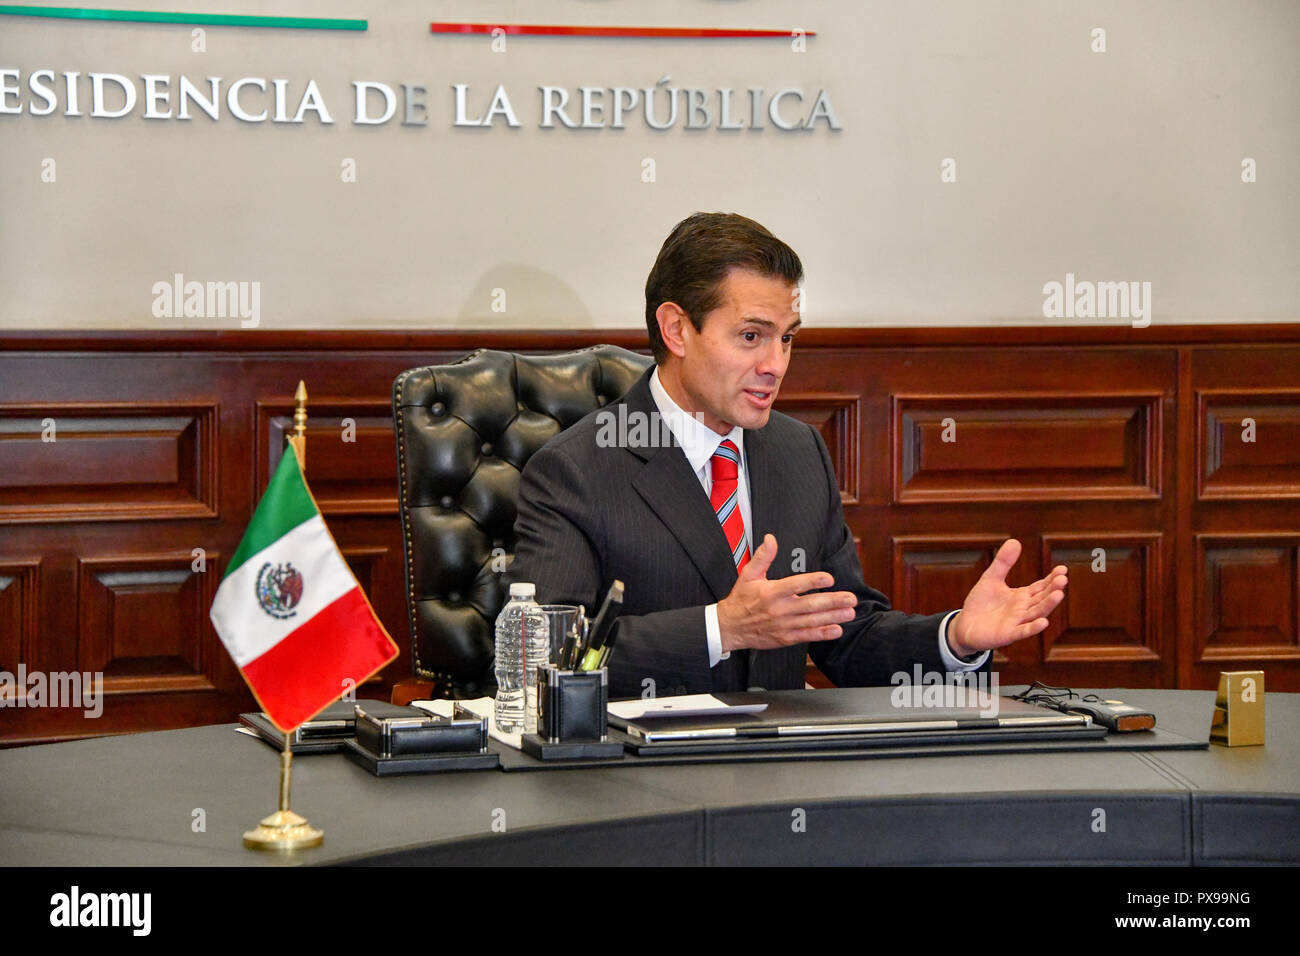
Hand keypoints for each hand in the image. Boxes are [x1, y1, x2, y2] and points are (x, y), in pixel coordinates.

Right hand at [716, 534, 857, 652]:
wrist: (729, 627)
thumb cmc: (740, 599)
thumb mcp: (748, 574)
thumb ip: (763, 556)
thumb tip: (771, 538)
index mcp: (771, 592)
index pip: (795, 585)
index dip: (813, 581)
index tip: (829, 579)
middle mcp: (779, 609)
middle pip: (809, 605)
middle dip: (833, 602)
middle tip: (850, 598)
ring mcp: (783, 625)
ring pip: (812, 621)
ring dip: (833, 617)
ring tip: (849, 613)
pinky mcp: (784, 638)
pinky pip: (806, 636)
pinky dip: (822, 634)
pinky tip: (836, 630)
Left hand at [947, 538, 1067, 657]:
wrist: (965, 625)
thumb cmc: (981, 603)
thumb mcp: (991, 578)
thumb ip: (1003, 562)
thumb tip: (1015, 541)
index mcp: (1022, 596)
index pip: (1041, 587)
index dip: (1052, 579)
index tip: (1062, 569)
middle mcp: (1023, 609)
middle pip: (1042, 599)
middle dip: (1053, 590)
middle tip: (1063, 579)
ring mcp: (1017, 622)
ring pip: (1037, 613)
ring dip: (1048, 605)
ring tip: (1059, 594)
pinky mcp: (1008, 634)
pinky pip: (1023, 631)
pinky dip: (1033, 627)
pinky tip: (1044, 622)